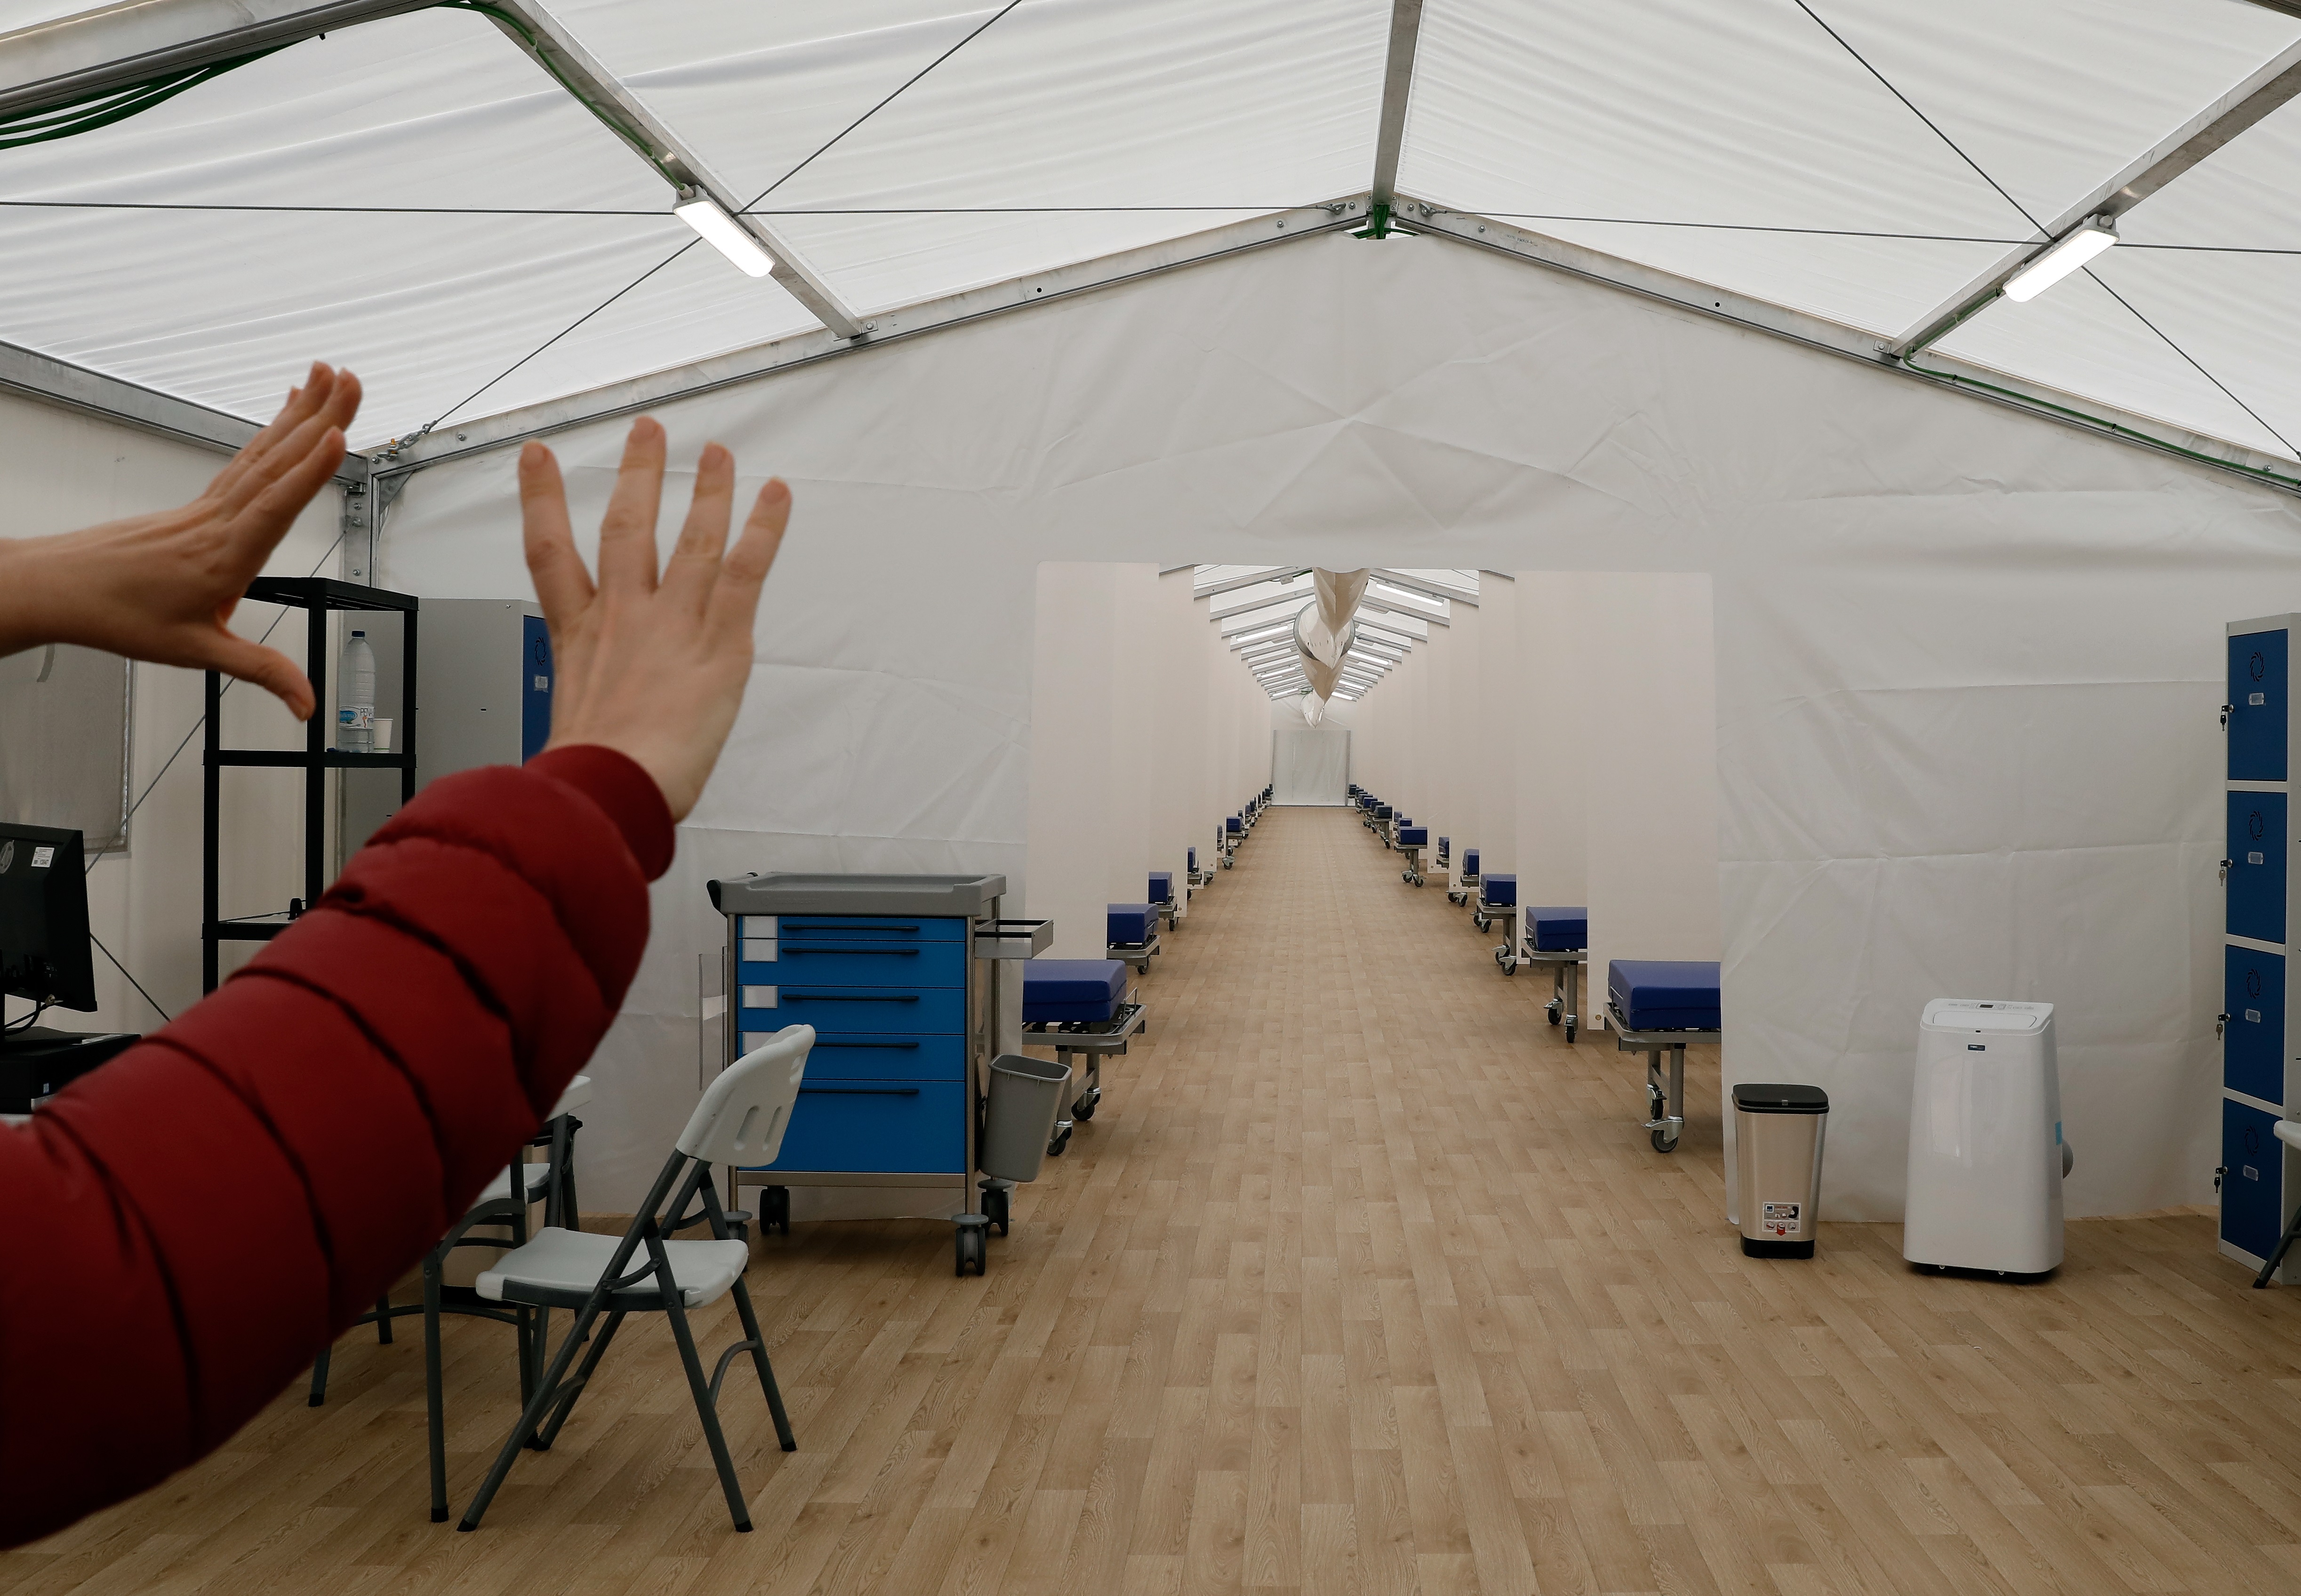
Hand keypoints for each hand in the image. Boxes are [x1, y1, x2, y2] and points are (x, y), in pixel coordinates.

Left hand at [0, 363, 359, 719]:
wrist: (59, 589)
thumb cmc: (119, 616)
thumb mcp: (196, 653)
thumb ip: (259, 672)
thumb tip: (306, 704)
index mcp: (223, 556)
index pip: (273, 507)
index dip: (308, 473)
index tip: (339, 434)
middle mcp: (218, 520)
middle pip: (276, 461)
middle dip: (319, 417)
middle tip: (353, 379)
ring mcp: (207, 506)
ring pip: (262, 452)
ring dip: (300, 413)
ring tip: (329, 378)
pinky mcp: (199, 505)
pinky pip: (244, 460)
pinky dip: (271, 432)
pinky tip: (287, 413)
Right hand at [521, 418, 788, 820]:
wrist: (612, 785)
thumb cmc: (595, 772)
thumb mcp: (571, 725)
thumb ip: (581, 705)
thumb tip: (583, 729)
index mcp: (579, 636)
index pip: (550, 552)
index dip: (540, 500)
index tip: (538, 460)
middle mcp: (624, 615)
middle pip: (627, 527)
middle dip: (639, 474)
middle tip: (648, 432)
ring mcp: (673, 621)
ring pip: (694, 538)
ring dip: (710, 489)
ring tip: (718, 452)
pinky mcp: (720, 639)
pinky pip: (746, 570)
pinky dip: (764, 528)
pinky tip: (776, 496)